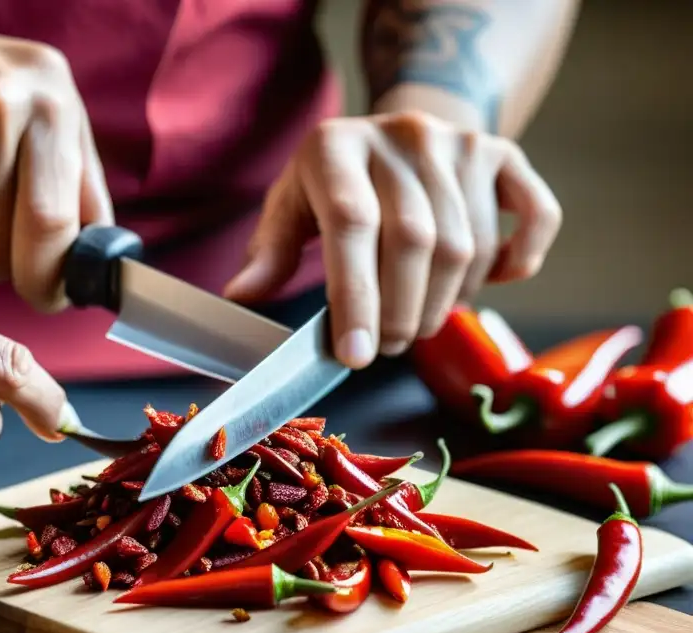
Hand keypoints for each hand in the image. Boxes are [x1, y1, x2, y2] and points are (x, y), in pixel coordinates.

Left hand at [223, 110, 561, 368]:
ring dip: (446, 303)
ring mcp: (460, 143)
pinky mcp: (504, 155)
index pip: (353, 226)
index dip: (357, 298)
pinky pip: (535, 217)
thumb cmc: (336, 182)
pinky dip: (518, 261)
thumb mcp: (292, 205)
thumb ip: (272, 250)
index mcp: (336, 147)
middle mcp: (403, 136)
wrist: (399, 132)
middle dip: (402, 314)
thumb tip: (241, 297)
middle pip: (417, 243)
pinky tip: (489, 283)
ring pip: (468, 246)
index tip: (355, 356)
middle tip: (387, 346)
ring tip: (417, 319)